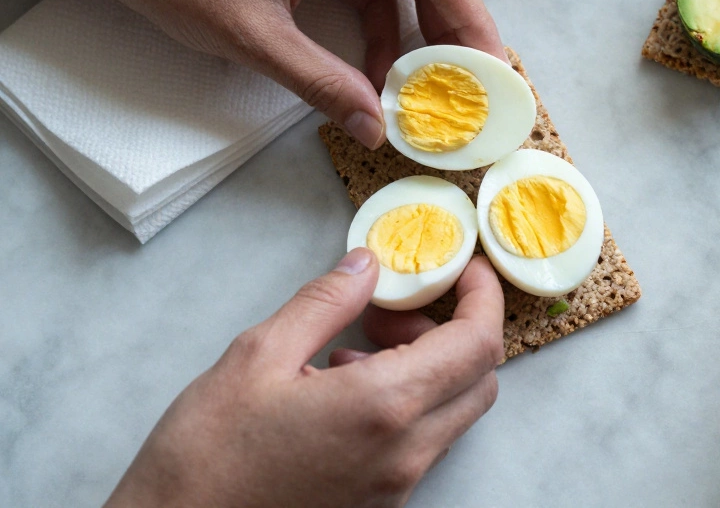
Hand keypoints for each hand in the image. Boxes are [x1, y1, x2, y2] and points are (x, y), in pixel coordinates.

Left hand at [0, 0, 504, 150]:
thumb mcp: (254, 40)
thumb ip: (323, 85)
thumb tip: (377, 129)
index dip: (471, 20)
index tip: (489, 71)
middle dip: (457, 24)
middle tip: (471, 82)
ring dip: (424, 25)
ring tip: (432, 82)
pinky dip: (388, 21)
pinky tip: (381, 65)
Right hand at [106, 249, 504, 507]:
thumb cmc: (205, 457)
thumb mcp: (257, 356)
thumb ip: (325, 303)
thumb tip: (367, 266)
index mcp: (384, 406)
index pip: (478, 344)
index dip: (484, 298)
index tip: (468, 270)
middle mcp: (405, 452)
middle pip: (479, 380)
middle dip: (452, 332)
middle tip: (392, 312)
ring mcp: (397, 485)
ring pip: (453, 413)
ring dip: (428, 369)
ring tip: (352, 351)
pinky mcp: (380, 504)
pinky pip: (422, 445)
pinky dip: (407, 406)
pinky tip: (342, 391)